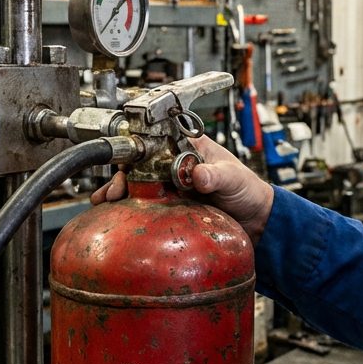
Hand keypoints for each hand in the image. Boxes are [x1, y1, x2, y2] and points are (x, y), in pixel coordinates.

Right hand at [90, 135, 273, 242]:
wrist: (257, 221)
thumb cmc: (248, 190)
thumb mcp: (234, 178)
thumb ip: (216, 175)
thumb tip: (199, 174)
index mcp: (189, 148)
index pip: (156, 143)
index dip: (137, 152)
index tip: (127, 165)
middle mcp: (176, 165)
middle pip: (140, 165)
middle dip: (122, 176)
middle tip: (114, 191)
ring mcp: (172, 187)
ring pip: (138, 184)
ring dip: (121, 192)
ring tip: (106, 202)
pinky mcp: (171, 208)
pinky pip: (147, 206)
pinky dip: (130, 209)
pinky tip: (115, 215)